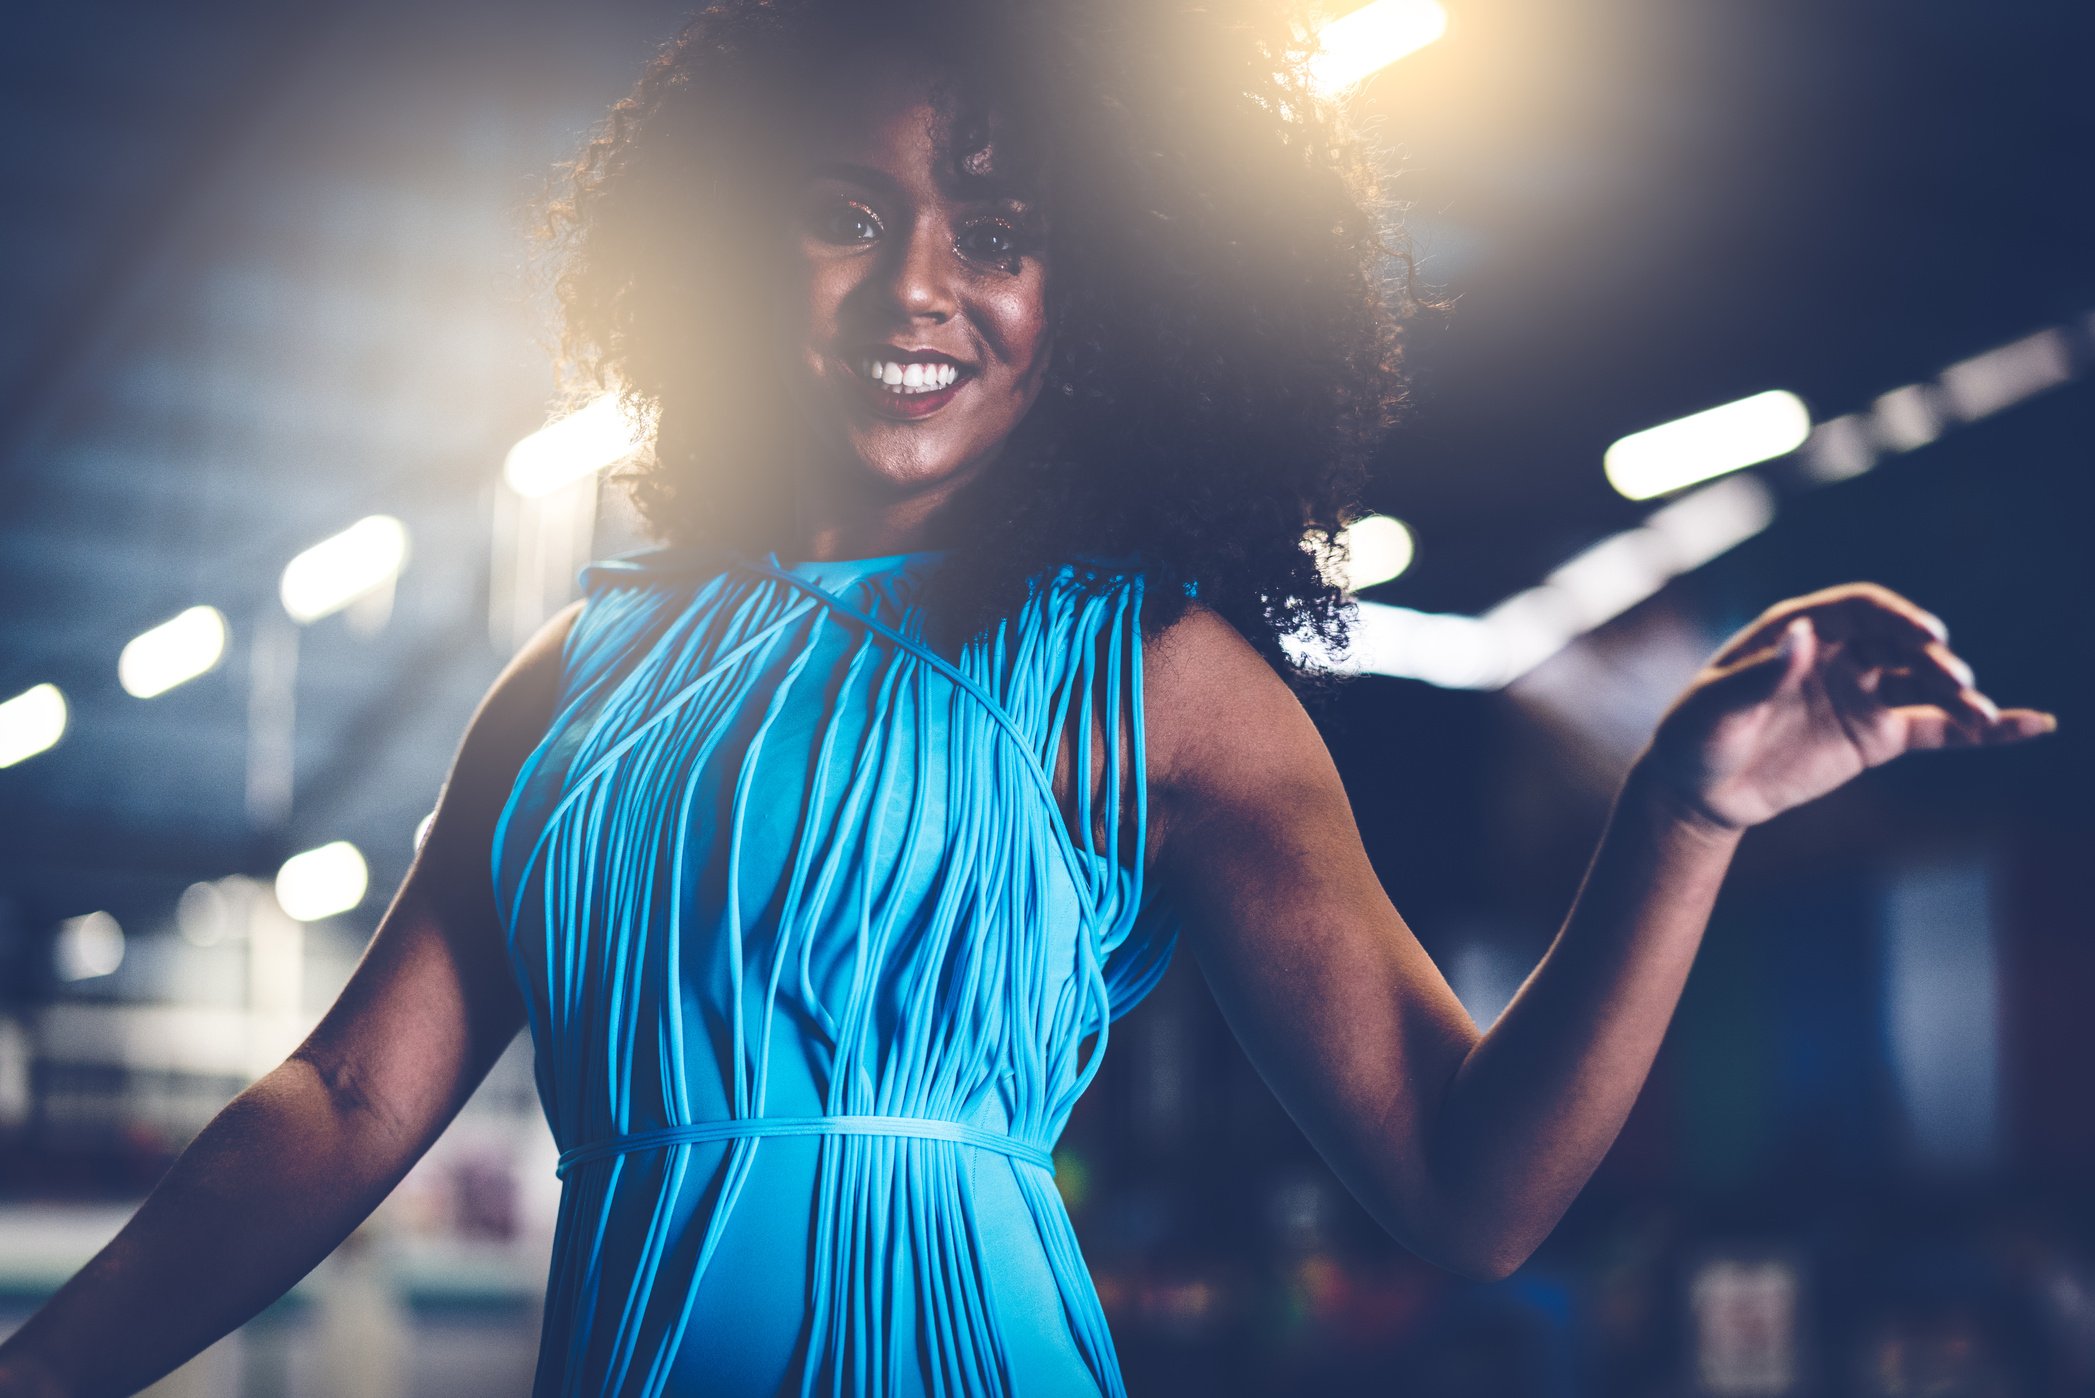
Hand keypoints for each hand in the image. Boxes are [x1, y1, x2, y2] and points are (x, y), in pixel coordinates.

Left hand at [1637, 582, 2058, 832]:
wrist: (1698, 791)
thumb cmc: (1695, 736)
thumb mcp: (1716, 705)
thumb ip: (1761, 674)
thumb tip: (1804, 634)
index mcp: (1797, 630)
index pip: (1860, 610)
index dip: (1896, 617)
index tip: (1926, 633)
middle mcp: (1837, 653)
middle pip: (1900, 643)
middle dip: (1932, 658)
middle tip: (1956, 681)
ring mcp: (1861, 693)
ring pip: (1923, 684)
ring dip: (1958, 695)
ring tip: (1984, 714)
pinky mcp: (1874, 735)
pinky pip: (1934, 728)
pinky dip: (1975, 730)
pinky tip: (2024, 726)